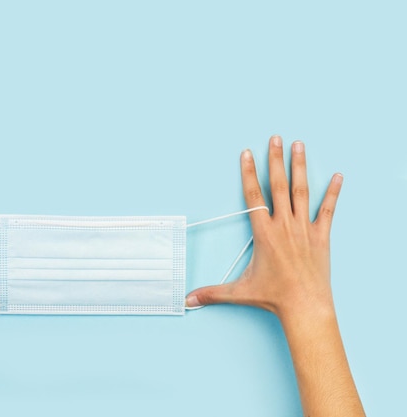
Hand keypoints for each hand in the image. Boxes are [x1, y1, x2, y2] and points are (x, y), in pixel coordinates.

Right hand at [185, 135, 342, 320]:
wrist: (305, 306)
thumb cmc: (273, 297)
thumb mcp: (239, 292)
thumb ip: (212, 293)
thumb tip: (189, 300)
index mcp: (264, 233)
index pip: (253, 196)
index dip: (249, 173)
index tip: (247, 153)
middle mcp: (284, 225)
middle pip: (278, 185)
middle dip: (275, 160)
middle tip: (275, 138)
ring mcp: (304, 229)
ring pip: (301, 191)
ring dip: (299, 167)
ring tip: (299, 145)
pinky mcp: (321, 237)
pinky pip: (327, 210)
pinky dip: (333, 193)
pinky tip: (338, 176)